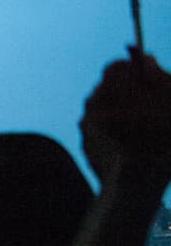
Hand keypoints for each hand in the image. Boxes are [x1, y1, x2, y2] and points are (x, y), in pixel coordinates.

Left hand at [81, 53, 170, 184]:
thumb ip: (159, 77)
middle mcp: (92, 103)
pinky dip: (115, 135)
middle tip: (152, 107)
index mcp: (110, 87)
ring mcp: (85, 126)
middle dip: (129, 95)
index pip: (117, 67)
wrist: (133, 186)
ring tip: (145, 131)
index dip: (136, 73)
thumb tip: (144, 59)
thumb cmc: (160, 140)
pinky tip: (133, 147)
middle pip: (110, 89)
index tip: (150, 83)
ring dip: (122, 115)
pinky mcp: (85, 146)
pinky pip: (102, 133)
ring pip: (106, 112)